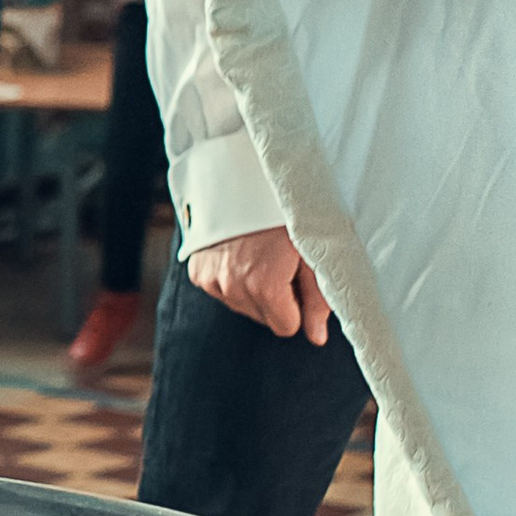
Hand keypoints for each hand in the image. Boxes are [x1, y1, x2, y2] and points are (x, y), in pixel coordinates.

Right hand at [188, 225, 334, 344]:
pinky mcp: (198, 271)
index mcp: (266, 287)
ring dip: (253, 288)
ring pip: (243, 306)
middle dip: (276, 297)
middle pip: (264, 318)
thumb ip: (317, 299)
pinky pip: (222, 291)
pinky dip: (232, 278)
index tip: (297, 277)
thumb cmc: (284, 212)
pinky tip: (240, 252)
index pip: (287, 327)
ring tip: (260, 253)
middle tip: (280, 260)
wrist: (242, 177)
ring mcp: (212, 281)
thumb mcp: (311, 251)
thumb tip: (317, 337)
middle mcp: (235, 289)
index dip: (297, 305)